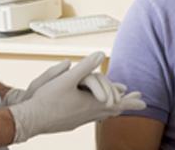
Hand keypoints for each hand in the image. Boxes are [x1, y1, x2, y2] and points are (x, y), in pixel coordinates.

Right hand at [8, 52, 145, 142]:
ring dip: (114, 109)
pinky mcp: (72, 122)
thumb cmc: (47, 100)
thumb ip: (84, 67)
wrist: (30, 120)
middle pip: (114, 111)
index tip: (145, 103)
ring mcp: (80, 120)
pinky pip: (92, 118)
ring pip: (103, 116)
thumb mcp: (66, 79)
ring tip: (120, 106)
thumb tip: (100, 53)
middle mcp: (89, 115)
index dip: (131, 102)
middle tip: (139, 104)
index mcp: (91, 104)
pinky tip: (97, 112)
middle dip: (126, 105)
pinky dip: (100, 113)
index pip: (118, 104)